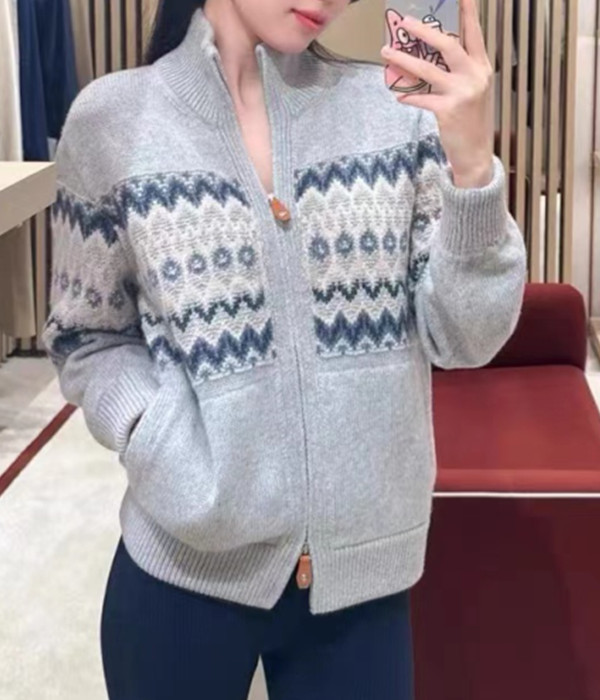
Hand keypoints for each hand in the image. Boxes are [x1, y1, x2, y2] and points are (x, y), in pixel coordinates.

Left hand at [381, 0, 493, 187]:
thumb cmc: (472, 121)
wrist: (476, 154)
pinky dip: (409, 97)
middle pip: (448, 44)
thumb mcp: (473, 91)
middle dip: (425, 30)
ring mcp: (462, 93)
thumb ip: (460, 72)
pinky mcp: (448, 111)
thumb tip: (432, 55)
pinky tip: (399, 96)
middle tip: (405, 21)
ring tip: (386, 52)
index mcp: (483, 67)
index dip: (468, 12)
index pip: (475, 33)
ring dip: (404, 60)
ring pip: (428, 69)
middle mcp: (475, 76)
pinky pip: (421, 98)